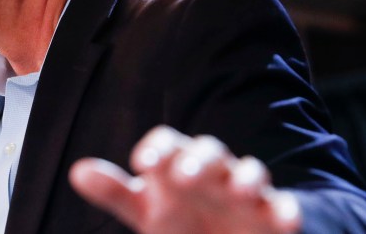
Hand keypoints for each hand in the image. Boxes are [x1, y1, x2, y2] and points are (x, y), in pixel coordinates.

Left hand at [69, 125, 300, 233]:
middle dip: (198, 160)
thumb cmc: (183, 221)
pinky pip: (286, 207)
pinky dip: (287, 210)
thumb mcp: (147, 212)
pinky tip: (286, 218)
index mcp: (179, 165)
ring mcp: (247, 193)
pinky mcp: (275, 216)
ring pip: (252, 173)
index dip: (157, 148)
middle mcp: (214, 172)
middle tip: (182, 176)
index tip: (141, 163)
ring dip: (247, 178)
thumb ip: (116, 193)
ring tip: (239, 191)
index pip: (168, 143)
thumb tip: (78, 171)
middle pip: (210, 151)